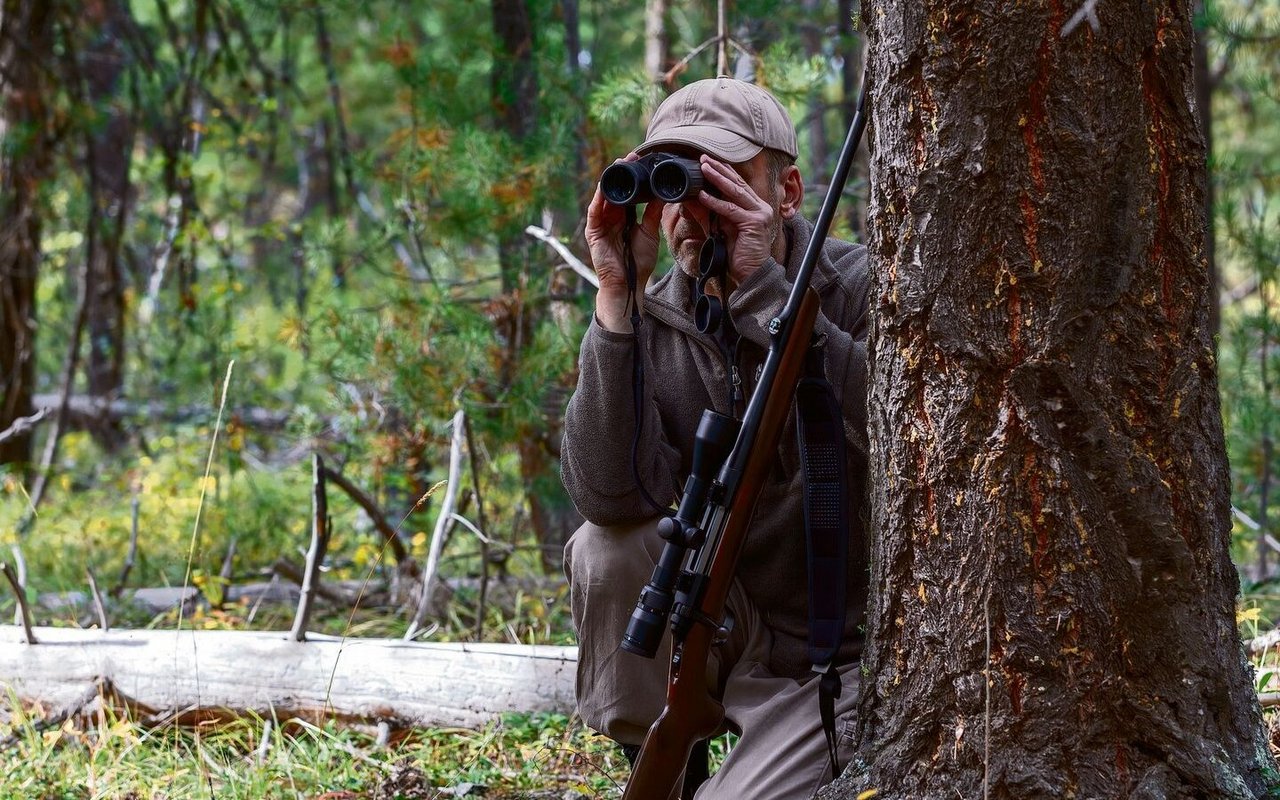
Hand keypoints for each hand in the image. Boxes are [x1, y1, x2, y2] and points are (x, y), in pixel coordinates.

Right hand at [585, 154, 664, 331]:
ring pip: (604, 196)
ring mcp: (601, 223)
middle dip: (622, 172)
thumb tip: (663, 193)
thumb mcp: (649, 232)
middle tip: (632, 156)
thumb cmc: (638, 261)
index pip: (627, 191)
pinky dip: (599, 198)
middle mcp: (611, 217)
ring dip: (611, 179)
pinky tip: (605, 185)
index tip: (643, 160)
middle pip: (615, 189)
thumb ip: (652, 213)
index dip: (634, 175)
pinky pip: (595, 211)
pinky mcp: (593, 232)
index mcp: (624, 216)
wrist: (629, 283)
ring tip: (619, 164)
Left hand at [694, 155, 776, 286]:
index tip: (707, 162)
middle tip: (703, 158)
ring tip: (702, 168)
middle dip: (719, 169)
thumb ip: (714, 214)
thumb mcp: (723, 229)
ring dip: (717, 178)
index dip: (723, 172)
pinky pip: (730, 210)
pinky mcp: (754, 223)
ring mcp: (760, 214)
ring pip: (734, 192)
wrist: (751, 274)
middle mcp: (761, 207)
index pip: (738, 185)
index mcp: (755, 207)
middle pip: (737, 183)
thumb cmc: (739, 254)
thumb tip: (696, 199)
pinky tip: (702, 195)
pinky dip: (715, 202)